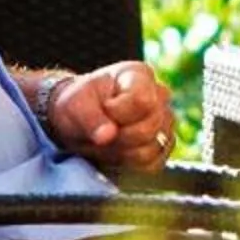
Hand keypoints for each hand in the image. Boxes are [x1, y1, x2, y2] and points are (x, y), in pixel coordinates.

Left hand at [50, 62, 175, 170]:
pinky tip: (117, 151)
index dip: (118, 113)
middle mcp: (159, 96)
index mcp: (139, 75)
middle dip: (118, 136)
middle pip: (148, 128)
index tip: (103, 109)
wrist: (79, 122)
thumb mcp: (74, 105)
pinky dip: (130, 163)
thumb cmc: (79, 105)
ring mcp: (165, 121)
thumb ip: (90, 118)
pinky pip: (152, 164)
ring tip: (107, 141)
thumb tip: (107, 135)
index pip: (143, 101)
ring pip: (151, 149)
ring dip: (121, 152)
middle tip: (100, 130)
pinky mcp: (163, 145)